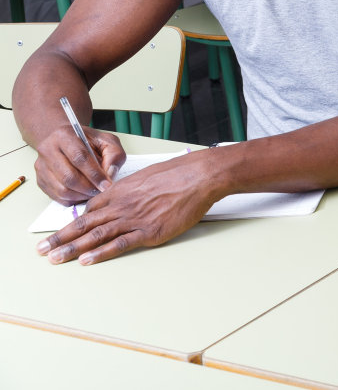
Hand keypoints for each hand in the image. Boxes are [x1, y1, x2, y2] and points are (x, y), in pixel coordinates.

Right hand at [33, 125, 123, 203]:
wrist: (64, 140)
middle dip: (88, 188)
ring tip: (93, 192)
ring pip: (61, 189)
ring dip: (81, 195)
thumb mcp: (106, 140)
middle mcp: (48, 150)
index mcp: (65, 136)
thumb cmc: (87, 141)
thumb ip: (114, 154)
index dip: (94, 174)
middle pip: (68, 176)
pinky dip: (72, 199)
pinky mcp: (40, 180)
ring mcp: (41, 166)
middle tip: (101, 191)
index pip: (79, 157)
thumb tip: (110, 175)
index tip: (106, 185)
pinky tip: (83, 194)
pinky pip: (56, 196)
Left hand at [37, 153, 217, 265]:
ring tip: (55, 258)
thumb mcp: (147, 176)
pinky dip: (101, 253)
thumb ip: (131, 189)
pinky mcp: (149, 232)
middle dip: (61, 237)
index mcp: (121, 191)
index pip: (91, 209)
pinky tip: (86, 260)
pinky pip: (120, 244)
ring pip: (96, 235)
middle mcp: (122, 206)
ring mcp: (134, 219)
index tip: (62, 232)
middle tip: (42, 249)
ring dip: (72, 248)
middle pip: (85, 224)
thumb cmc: (178, 173)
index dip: (74, 222)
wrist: (199, 177)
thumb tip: (123, 195)